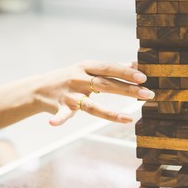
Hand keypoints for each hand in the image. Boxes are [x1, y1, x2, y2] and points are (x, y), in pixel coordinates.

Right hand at [35, 60, 154, 125]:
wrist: (39, 87)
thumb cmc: (69, 77)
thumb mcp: (86, 68)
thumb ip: (109, 68)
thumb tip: (134, 64)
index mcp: (86, 67)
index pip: (108, 68)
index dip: (125, 72)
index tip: (143, 77)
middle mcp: (79, 78)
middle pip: (105, 84)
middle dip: (127, 89)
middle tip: (147, 94)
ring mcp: (71, 94)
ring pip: (92, 105)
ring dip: (110, 112)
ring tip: (127, 118)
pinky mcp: (61, 107)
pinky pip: (62, 114)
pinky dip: (59, 119)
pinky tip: (54, 123)